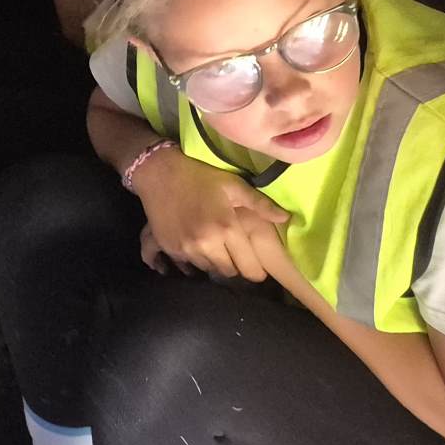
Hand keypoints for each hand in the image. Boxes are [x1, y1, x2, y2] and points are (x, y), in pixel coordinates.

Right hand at [132, 148, 289, 282]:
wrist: (158, 172)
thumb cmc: (199, 177)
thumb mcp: (232, 185)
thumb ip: (260, 204)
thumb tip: (286, 218)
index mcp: (226, 228)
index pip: (250, 269)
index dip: (256, 271)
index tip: (256, 266)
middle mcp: (206, 243)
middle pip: (229, 272)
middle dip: (235, 266)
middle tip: (235, 254)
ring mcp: (186, 247)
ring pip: (209, 270)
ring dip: (214, 262)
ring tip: (215, 248)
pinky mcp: (169, 247)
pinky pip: (188, 265)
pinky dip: (195, 259)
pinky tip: (196, 245)